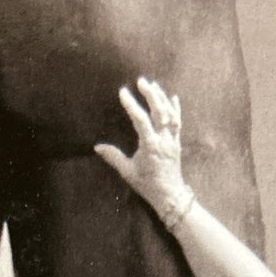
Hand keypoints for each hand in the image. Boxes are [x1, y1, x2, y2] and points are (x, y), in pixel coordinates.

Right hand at [94, 75, 192, 221]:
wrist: (170, 195)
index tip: (123, 92)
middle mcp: (164, 140)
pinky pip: (178, 122)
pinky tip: (172, 97)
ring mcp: (172, 140)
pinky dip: (176, 108)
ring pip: (170, 114)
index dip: (132, 105)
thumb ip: (114, 157)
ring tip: (153, 85)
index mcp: (151, 146)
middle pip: (159, 111)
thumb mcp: (128, 172)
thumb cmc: (148, 185)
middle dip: (151, 94)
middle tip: (141, 81)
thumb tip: (97, 147)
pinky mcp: (177, 142)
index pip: (141, 120)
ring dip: (162, 98)